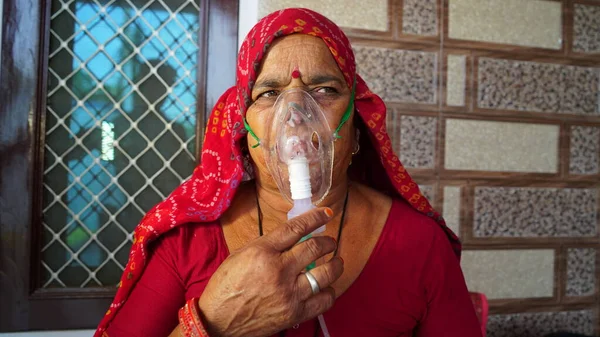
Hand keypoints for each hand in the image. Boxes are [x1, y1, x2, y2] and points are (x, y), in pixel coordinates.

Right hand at [197, 207, 343, 336]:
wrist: (217, 320)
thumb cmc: (226, 286)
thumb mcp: (242, 255)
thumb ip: (269, 244)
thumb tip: (294, 235)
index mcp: (262, 252)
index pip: (296, 228)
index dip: (315, 218)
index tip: (326, 213)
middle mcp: (278, 271)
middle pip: (315, 248)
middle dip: (328, 242)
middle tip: (330, 242)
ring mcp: (288, 293)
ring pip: (326, 273)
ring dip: (336, 265)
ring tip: (336, 262)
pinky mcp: (294, 313)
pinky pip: (324, 300)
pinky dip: (329, 291)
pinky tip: (326, 287)